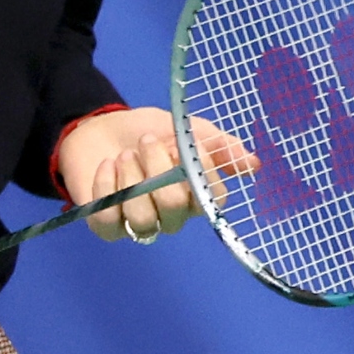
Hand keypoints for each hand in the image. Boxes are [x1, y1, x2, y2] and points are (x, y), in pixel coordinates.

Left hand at [55, 107, 258, 243]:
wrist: (99, 127)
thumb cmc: (146, 131)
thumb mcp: (186, 130)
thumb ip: (219, 146)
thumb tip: (254, 164)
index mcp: (194, 196)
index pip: (211, 199)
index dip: (201, 172)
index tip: (189, 142)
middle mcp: (170, 216)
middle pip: (174, 210)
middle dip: (158, 169)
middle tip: (146, 142)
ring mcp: (138, 224)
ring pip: (142, 218)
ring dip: (132, 178)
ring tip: (125, 154)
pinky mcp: (106, 226)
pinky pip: (108, 220)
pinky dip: (106, 187)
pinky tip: (108, 165)